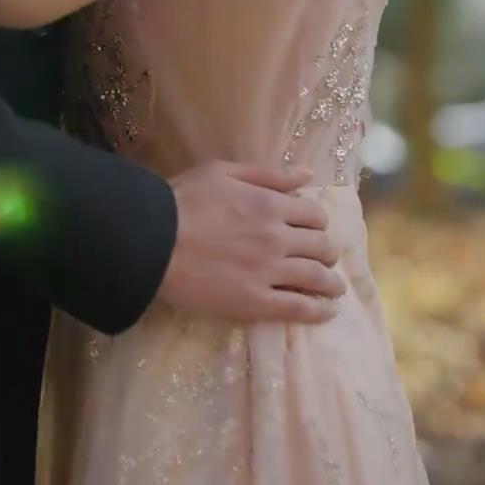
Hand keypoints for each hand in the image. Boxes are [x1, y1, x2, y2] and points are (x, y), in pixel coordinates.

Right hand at [158, 160, 344, 324]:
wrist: (151, 241)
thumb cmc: (182, 200)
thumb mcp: (223, 172)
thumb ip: (269, 174)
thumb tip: (308, 175)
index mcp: (271, 205)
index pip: (314, 215)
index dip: (317, 222)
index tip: (312, 229)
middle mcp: (278, 238)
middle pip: (321, 247)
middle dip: (326, 252)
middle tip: (323, 259)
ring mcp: (269, 273)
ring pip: (317, 279)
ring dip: (331, 283)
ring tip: (333, 288)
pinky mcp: (256, 303)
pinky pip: (298, 309)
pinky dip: (318, 311)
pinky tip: (324, 313)